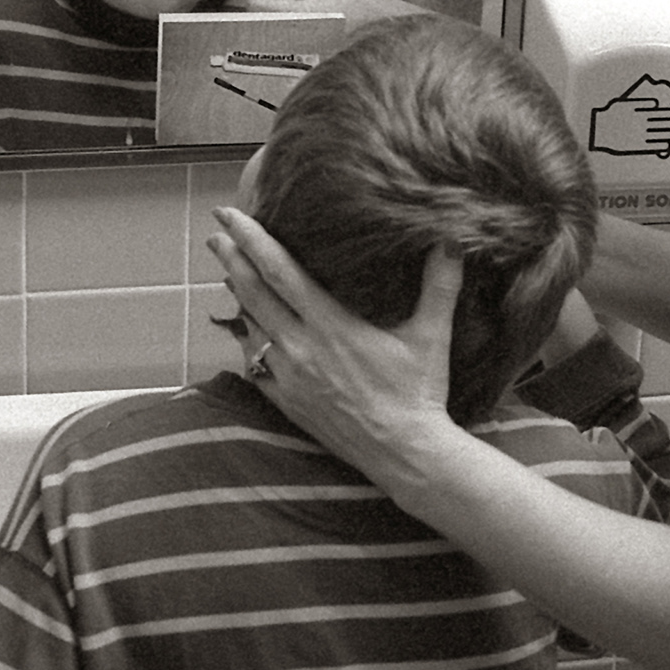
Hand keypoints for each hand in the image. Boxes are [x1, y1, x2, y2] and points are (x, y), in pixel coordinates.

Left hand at [207, 206, 458, 483]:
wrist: (404, 453)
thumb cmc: (419, 392)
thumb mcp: (432, 334)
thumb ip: (440, 284)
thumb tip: (453, 241)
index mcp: (331, 324)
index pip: (279, 271)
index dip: (251, 240)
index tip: (230, 216)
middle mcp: (302, 348)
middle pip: (252, 294)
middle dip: (231, 259)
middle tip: (216, 234)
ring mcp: (290, 378)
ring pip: (250, 328)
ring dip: (238, 297)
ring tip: (231, 274)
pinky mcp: (288, 403)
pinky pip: (254, 366)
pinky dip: (246, 341)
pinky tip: (246, 330)